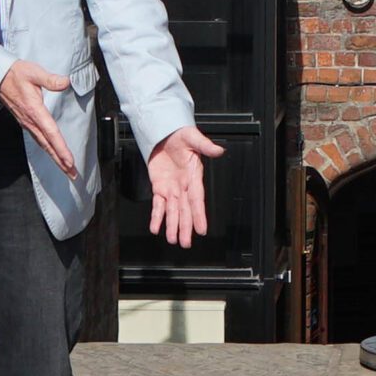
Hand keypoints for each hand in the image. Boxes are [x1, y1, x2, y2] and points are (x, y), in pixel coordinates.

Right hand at [0, 59, 78, 178]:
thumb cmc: (16, 74)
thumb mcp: (33, 72)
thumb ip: (50, 79)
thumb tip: (65, 82)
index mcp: (34, 110)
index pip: (51, 132)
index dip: (60, 148)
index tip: (69, 161)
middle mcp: (30, 121)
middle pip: (48, 145)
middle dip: (61, 161)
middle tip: (73, 174)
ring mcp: (27, 124)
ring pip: (44, 145)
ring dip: (55, 158)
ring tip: (67, 169)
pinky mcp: (26, 123)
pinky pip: (39, 140)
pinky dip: (48, 150)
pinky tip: (54, 155)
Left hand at [145, 123, 226, 248]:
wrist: (166, 133)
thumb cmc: (182, 135)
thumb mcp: (193, 138)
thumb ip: (205, 145)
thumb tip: (219, 150)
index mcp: (194, 176)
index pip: (197, 199)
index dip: (199, 215)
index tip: (202, 229)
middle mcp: (183, 185)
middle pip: (184, 210)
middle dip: (185, 227)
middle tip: (186, 243)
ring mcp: (171, 187)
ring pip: (172, 211)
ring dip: (172, 226)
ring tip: (173, 240)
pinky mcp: (159, 186)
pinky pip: (158, 205)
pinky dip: (156, 216)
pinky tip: (155, 227)